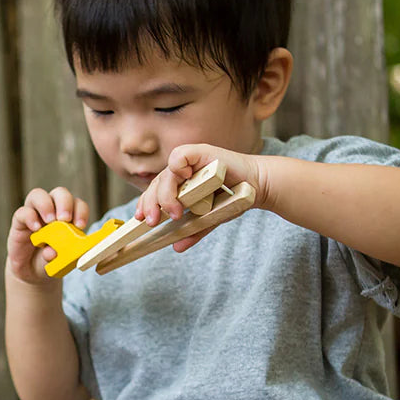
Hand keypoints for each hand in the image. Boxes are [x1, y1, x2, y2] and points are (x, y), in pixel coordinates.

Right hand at [7, 186, 90, 284]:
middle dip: (64, 203)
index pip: (77, 204)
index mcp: (69, 215)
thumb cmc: (52, 260)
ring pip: (38, 195)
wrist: (32, 271)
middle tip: (65, 219)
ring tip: (50, 221)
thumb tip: (51, 252)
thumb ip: (58, 256)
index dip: (81, 211)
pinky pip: (22, 212)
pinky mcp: (19, 222)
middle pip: (59, 193)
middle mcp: (52, 209)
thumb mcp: (60, 261)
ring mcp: (34, 213)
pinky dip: (30, 218)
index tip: (80, 225)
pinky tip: (36, 229)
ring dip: (46, 205)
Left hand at [134, 144, 263, 253]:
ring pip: (166, 175)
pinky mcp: (201, 152)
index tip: (142, 219)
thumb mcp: (210, 218)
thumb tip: (177, 247)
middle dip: (151, 203)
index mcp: (180, 182)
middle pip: (157, 183)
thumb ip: (194, 230)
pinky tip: (184, 179)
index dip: (146, 203)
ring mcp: (191, 160)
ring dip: (166, 195)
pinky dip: (177, 167)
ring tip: (174, 212)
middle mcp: (183, 169)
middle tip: (152, 221)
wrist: (258, 186)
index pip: (155, 191)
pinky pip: (180, 157)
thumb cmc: (233, 198)